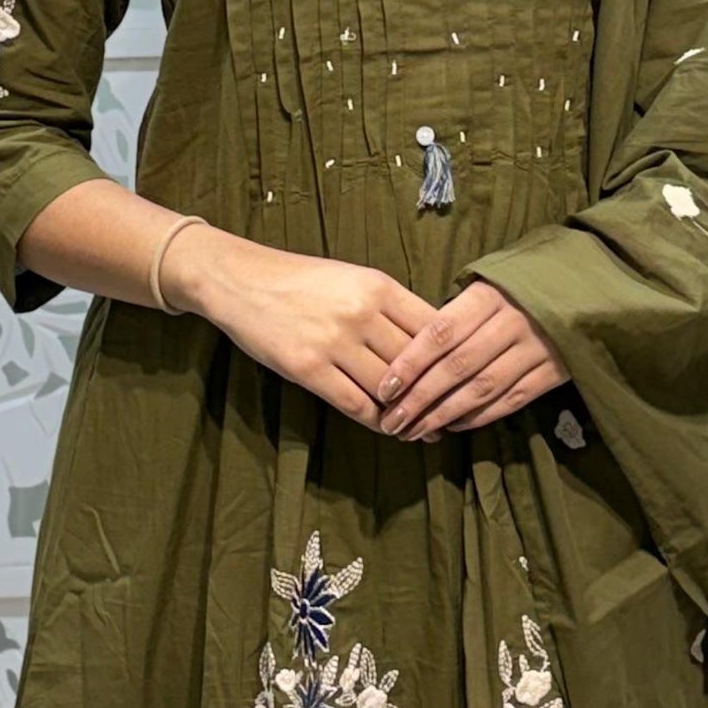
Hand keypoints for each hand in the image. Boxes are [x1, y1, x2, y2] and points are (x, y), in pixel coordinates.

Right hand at [164, 228, 432, 426]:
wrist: (243, 280)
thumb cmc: (304, 281)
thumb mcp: (354, 279)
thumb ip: (392, 307)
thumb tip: (436, 343)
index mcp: (379, 286)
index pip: (434, 328)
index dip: (453, 358)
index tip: (464, 379)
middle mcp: (361, 312)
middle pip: (416, 362)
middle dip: (436, 391)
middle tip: (452, 413)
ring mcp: (334, 342)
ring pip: (389, 389)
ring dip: (409, 413)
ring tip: (424, 427)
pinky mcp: (308, 368)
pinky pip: (356, 405)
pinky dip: (378, 421)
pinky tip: (389, 428)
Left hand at [374, 281, 565, 439]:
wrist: (586, 289)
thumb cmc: (520, 286)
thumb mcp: (488, 283)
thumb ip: (455, 313)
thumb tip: (408, 351)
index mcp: (489, 295)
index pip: (440, 332)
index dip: (410, 363)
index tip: (385, 389)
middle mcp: (512, 322)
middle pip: (457, 367)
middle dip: (421, 399)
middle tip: (393, 422)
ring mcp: (536, 348)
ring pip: (483, 388)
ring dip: (445, 414)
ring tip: (416, 431)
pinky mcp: (555, 371)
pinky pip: (511, 399)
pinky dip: (480, 416)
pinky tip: (455, 426)